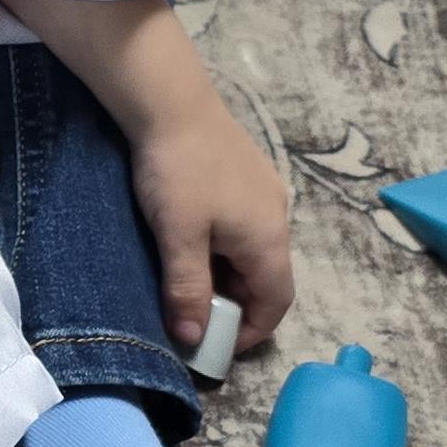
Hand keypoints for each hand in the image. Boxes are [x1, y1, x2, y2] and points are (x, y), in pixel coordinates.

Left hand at [128, 90, 295, 364]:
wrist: (170, 101)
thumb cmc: (177, 171)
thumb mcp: (178, 237)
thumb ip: (187, 290)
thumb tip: (192, 338)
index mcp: (268, 239)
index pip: (277, 302)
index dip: (253, 332)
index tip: (218, 345)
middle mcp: (276, 217)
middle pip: (265, 277)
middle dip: (233, 303)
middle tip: (192, 313)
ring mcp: (263, 192)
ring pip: (251, 250)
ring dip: (223, 273)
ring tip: (184, 278)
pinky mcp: (245, 173)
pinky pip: (241, 225)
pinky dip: (220, 246)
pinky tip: (188, 237)